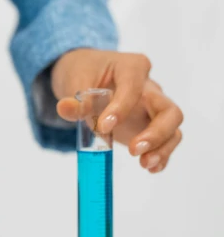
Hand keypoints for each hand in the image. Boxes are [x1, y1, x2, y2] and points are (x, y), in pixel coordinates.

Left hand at [51, 49, 182, 172]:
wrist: (85, 76)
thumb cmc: (84, 72)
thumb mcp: (75, 80)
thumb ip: (75, 99)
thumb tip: (65, 107)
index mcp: (132, 67)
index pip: (134, 87)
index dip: (122, 108)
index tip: (103, 126)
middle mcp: (150, 88)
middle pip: (169, 110)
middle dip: (156, 133)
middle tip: (134, 151)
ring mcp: (153, 108)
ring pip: (172, 128)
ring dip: (162, 148)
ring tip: (144, 164)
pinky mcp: (150, 126)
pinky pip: (165, 141)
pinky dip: (162, 156)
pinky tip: (151, 169)